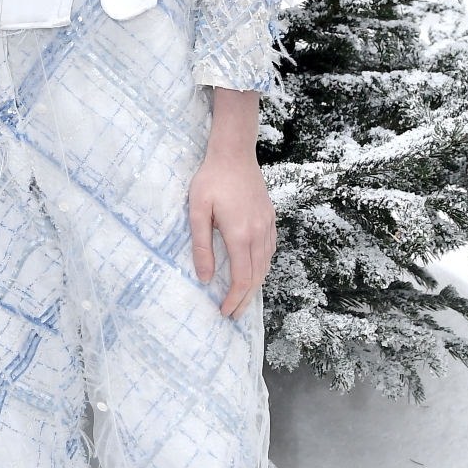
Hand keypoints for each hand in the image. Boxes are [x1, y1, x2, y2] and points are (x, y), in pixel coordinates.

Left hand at [189, 144, 276, 318]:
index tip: (224, 312)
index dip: (235, 299)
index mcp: (240, 234)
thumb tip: (205, 277)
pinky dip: (262, 266)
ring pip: (266, 264)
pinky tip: (253, 270)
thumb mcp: (197, 211)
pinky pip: (270, 250)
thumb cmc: (211, 179)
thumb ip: (201, 246)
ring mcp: (267, 225)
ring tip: (242, 297)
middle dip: (245, 299)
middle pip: (257, 277)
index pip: (243, 278)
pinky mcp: (270, 217)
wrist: (234, 152)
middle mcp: (259, 233)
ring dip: (255, 285)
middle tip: (233, 314)